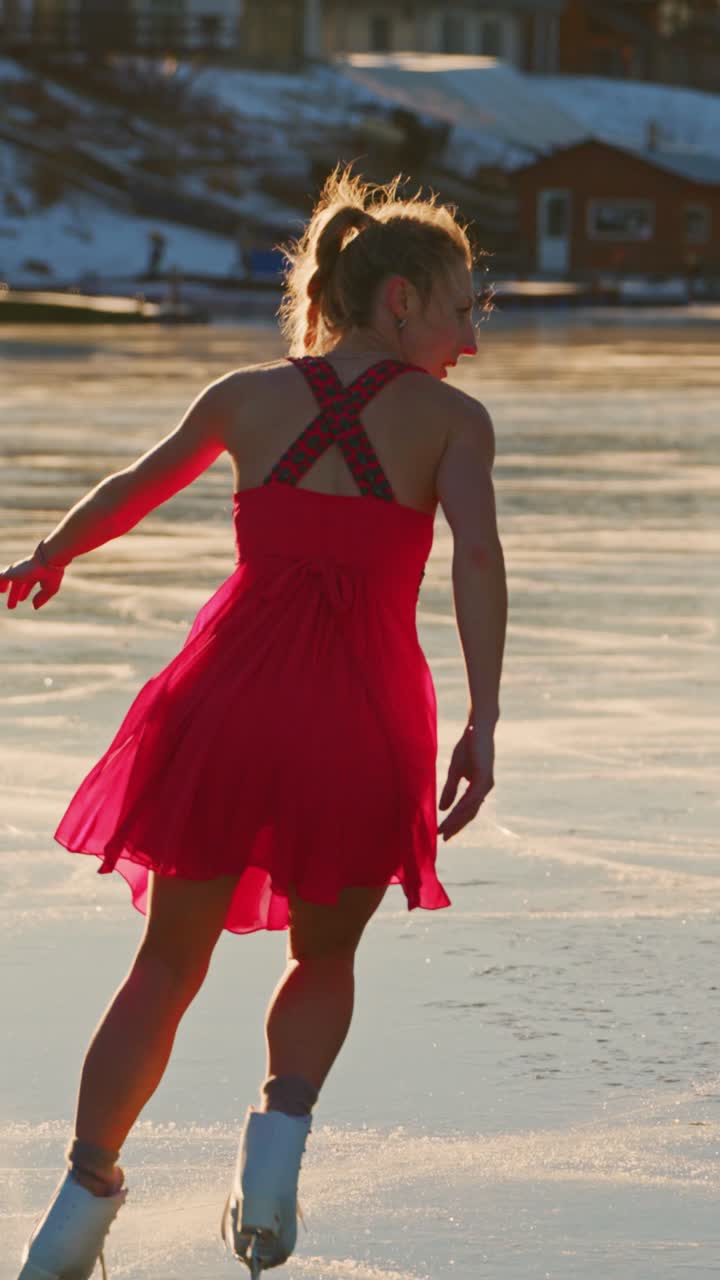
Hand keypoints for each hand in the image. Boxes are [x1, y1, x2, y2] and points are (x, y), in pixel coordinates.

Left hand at [0, 548, 64, 609]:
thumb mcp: (50, 589)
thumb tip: (34, 607)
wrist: (48, 560)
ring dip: (4, 587)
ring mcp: (18, 571)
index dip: (25, 591)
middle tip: (11, 606)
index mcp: (37, 573)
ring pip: (8, 579)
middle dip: (15, 593)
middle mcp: (27, 571)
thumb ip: (42, 598)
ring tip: (2, 592)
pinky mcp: (10, 572)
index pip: (29, 583)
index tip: (21, 599)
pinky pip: (0, 578)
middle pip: (18, 583)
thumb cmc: (52, 574)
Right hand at [437, 722, 494, 841]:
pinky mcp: (484, 777)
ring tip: (445, 830)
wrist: (477, 728)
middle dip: (455, 826)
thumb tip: (442, 809)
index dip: (455, 822)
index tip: (443, 833)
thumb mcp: (454, 772)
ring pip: (470, 809)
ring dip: (457, 820)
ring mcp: (486, 784)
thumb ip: (450, 790)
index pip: (466, 810)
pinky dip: (462, 807)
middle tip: (443, 838)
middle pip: (469, 814)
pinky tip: (453, 814)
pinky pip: (472, 797)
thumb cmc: (468, 747)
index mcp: (478, 788)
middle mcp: (484, 789)